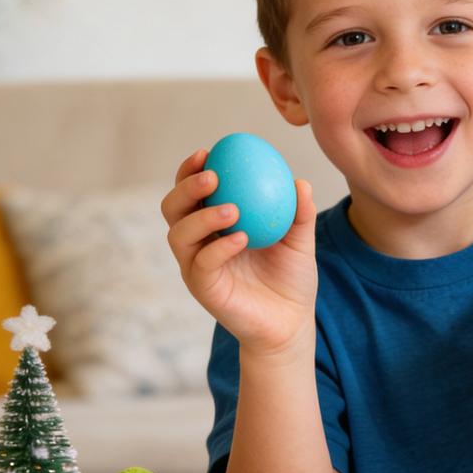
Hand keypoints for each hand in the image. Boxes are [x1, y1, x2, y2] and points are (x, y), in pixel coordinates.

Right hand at [161, 149, 318, 358]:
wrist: (291, 322)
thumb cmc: (292, 278)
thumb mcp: (300, 241)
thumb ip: (300, 213)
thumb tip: (300, 182)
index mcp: (214, 225)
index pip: (192, 192)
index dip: (191, 170)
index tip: (209, 151)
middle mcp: (198, 244)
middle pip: (172, 209)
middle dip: (185, 188)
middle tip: (211, 175)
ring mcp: (196, 267)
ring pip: (178, 235)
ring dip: (201, 216)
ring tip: (232, 208)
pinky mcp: (203, 289)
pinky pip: (203, 264)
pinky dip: (219, 247)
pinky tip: (241, 237)